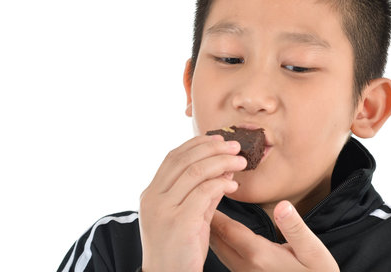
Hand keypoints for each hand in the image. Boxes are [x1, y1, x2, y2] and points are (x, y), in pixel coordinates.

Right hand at [139, 135, 246, 271]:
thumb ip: (204, 193)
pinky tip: (233, 185)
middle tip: (234, 146)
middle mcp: (153, 198)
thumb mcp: (190, 217)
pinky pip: (203, 192)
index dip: (196, 144)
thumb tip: (224, 169)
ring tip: (240, 161)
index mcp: (151, 194)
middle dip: (212, 148)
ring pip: (194, 172)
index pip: (173, 157)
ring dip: (221, 162)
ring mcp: (163, 209)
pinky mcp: (179, 222)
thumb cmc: (181, 251)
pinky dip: (221, 183)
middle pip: (183, 159)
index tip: (217, 139)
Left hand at [209, 200, 338, 270]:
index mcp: (259, 255)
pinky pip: (225, 255)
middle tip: (200, 193)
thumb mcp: (313, 252)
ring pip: (218, 248)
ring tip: (207, 206)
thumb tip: (282, 206)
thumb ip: (295, 229)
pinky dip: (219, 239)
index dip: (214, 208)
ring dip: (211, 228)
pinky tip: (222, 230)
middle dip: (206, 216)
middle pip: (215, 239)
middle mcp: (245, 266)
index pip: (226, 229)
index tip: (205, 188)